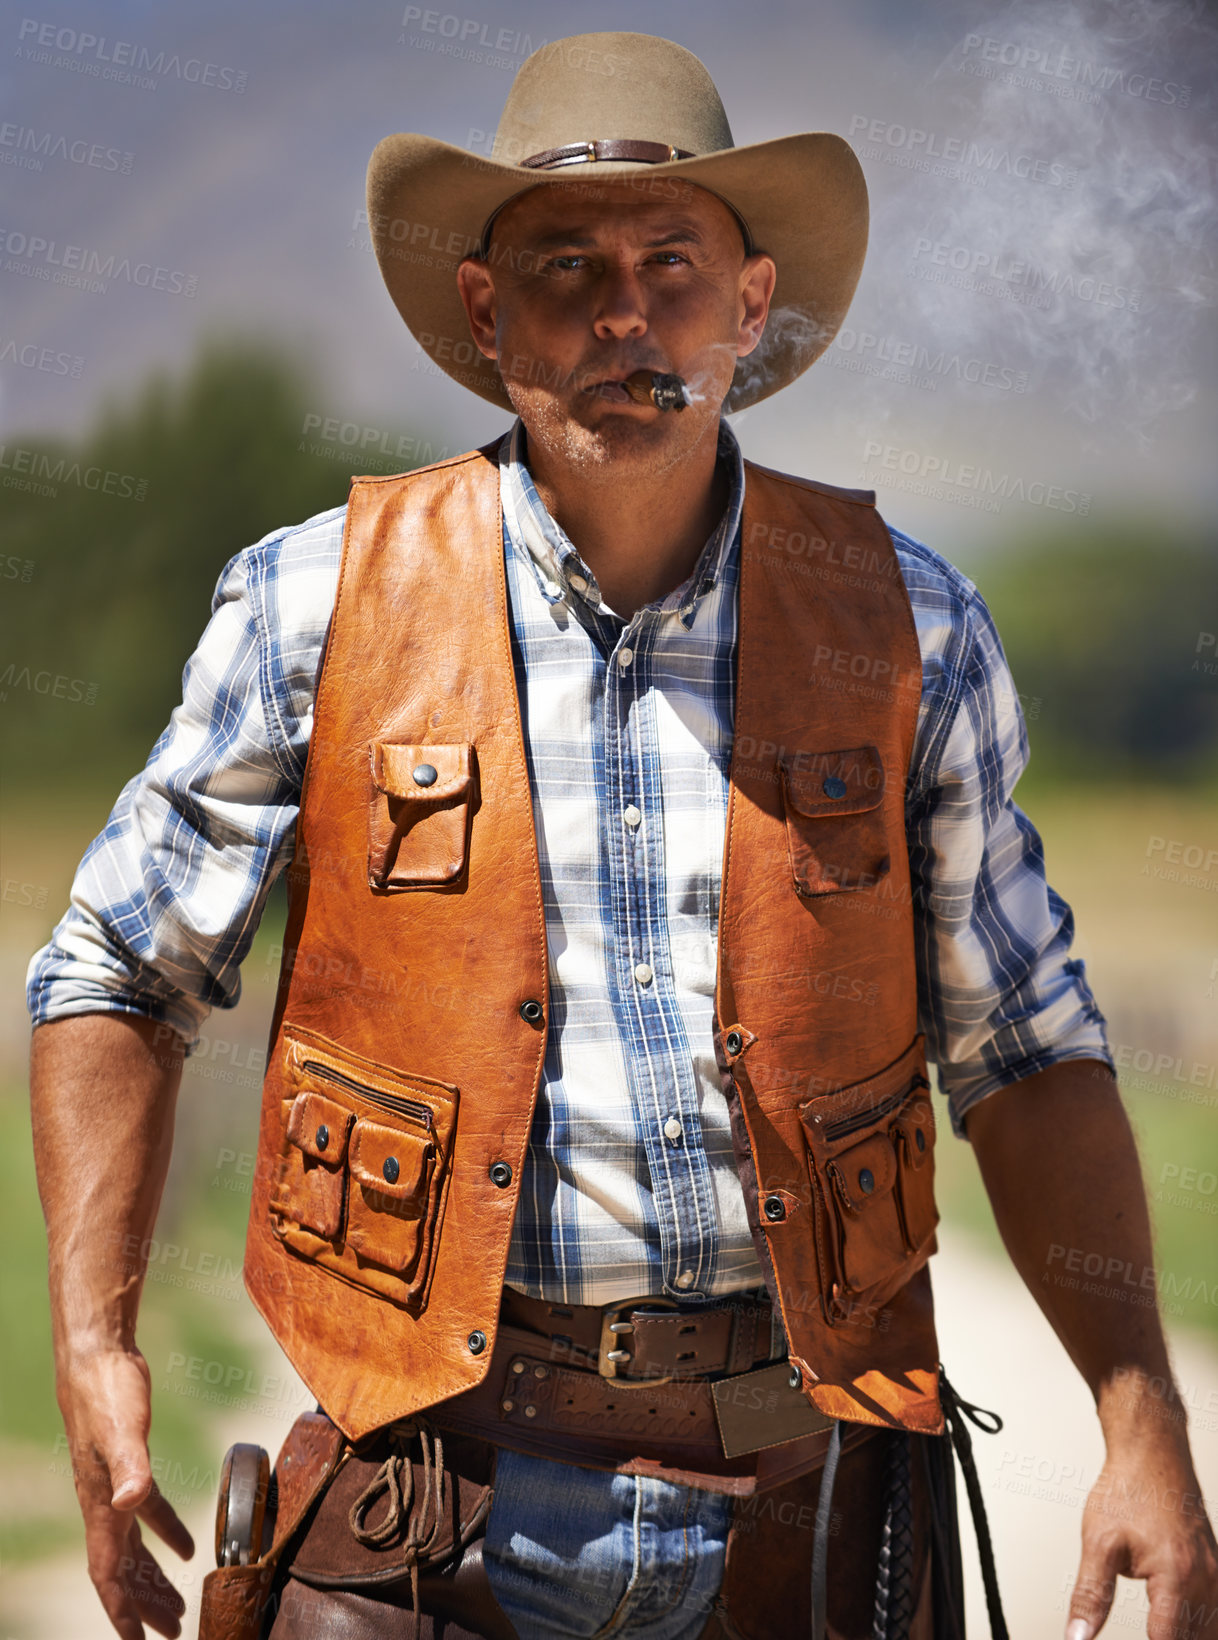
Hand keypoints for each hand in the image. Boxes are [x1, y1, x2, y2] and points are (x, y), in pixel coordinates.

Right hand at [58, 1345, 194, 1638]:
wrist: (96, 1355)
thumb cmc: (107, 1391)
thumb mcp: (123, 1429)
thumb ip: (130, 1466)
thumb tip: (130, 1504)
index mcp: (101, 1505)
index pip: (109, 1572)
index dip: (122, 1610)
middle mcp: (105, 1503)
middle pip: (124, 1570)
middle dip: (145, 1606)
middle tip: (172, 1633)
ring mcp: (116, 1485)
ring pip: (134, 1547)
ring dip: (154, 1578)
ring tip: (177, 1606)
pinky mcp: (132, 1464)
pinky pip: (150, 1512)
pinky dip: (167, 1533)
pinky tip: (187, 1547)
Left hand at [1065, 1426, 1217, 1638]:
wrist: (1153, 1453)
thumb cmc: (1127, 1490)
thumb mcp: (1098, 1543)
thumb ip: (1090, 1596)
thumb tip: (1077, 1637)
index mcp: (1178, 1578)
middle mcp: (1206, 1581)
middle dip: (1167, 1639)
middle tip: (1142, 1628)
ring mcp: (1216, 1576)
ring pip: (1209, 1630)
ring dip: (1185, 1635)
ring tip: (1156, 1627)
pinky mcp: (1216, 1570)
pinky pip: (1215, 1613)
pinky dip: (1199, 1625)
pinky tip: (1178, 1625)